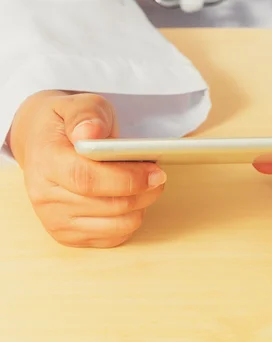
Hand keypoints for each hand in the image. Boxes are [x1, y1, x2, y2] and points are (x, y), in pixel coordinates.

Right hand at [8, 91, 165, 247]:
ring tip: (147, 185)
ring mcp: (54, 220)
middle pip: (106, 205)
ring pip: (114, 225)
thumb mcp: (78, 104)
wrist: (40, 142)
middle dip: (142, 192)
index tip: (155, 172)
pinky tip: (131, 198)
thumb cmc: (66, 123)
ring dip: (140, 206)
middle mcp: (44, 196)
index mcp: (46, 161)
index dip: (126, 179)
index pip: (87, 179)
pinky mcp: (67, 235)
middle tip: (160, 176)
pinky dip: (129, 219)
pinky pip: (112, 237)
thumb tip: (89, 133)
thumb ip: (87, 115)